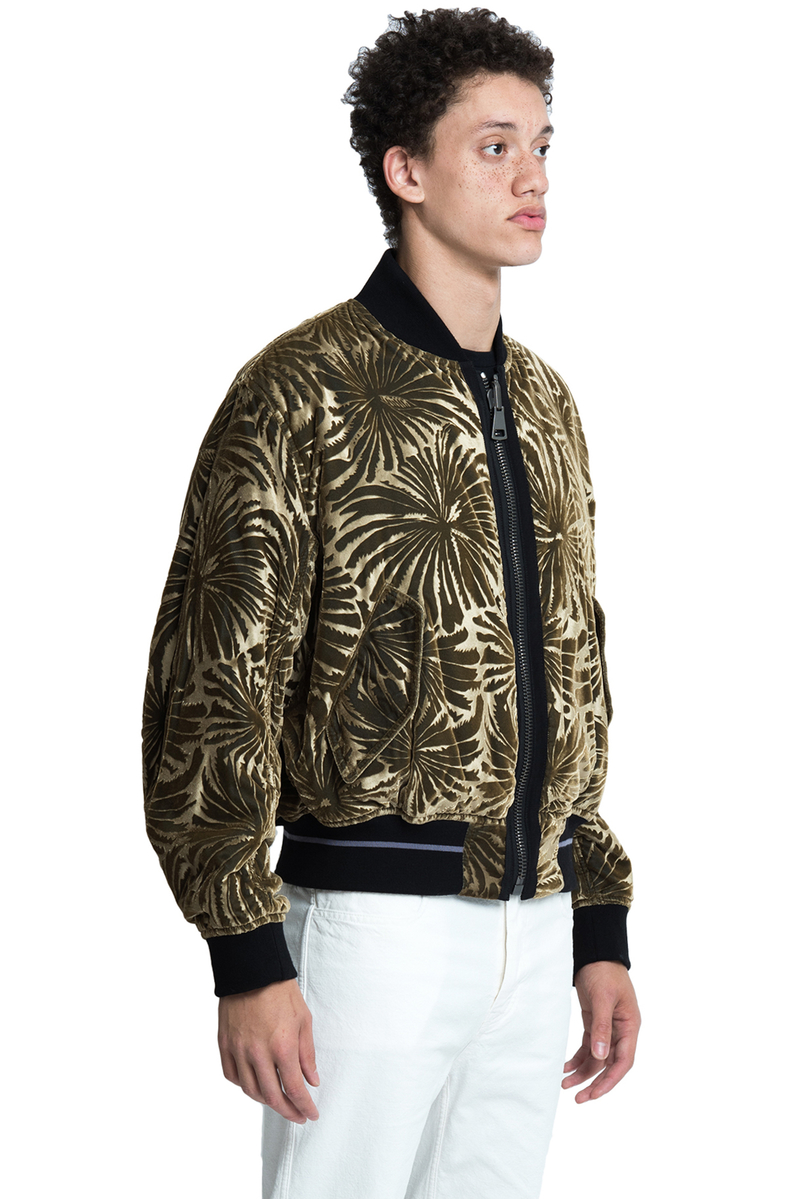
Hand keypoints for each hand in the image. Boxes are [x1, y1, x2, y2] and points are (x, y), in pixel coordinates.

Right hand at [218, 978, 319, 1122]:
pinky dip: (244, 1085)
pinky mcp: (224, 1044)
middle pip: (272, 1097)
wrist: (252, 969)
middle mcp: (258, 1053)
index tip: (311, 1114)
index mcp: (282, 1046)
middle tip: (297, 1115)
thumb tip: (311, 1080)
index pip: (294, 1089)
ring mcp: (238, 1050)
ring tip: (278, 1101)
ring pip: (250, 1090)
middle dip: (288, 1111)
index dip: (304, 1106)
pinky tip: (254, 1084)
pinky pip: (232, 1075)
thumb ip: (307, 1054)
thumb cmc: (280, 990)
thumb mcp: (304, 1020)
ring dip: (266, 1101)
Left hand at [562, 961, 639, 1102]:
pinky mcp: (595, 1024)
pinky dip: (578, 1058)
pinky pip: (588, 1048)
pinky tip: (566, 1067)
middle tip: (579, 1098)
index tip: (595, 1093)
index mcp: (630, 1026)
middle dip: (595, 1082)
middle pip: (610, 1065)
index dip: (610, 1080)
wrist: (595, 954)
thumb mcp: (603, 998)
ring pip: (597, 1059)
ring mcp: (608, 1028)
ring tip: (565, 1085)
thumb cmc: (604, 972)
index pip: (623, 1061)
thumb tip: (600, 1056)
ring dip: (583, 1073)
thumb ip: (602, 1027)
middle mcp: (621, 1031)